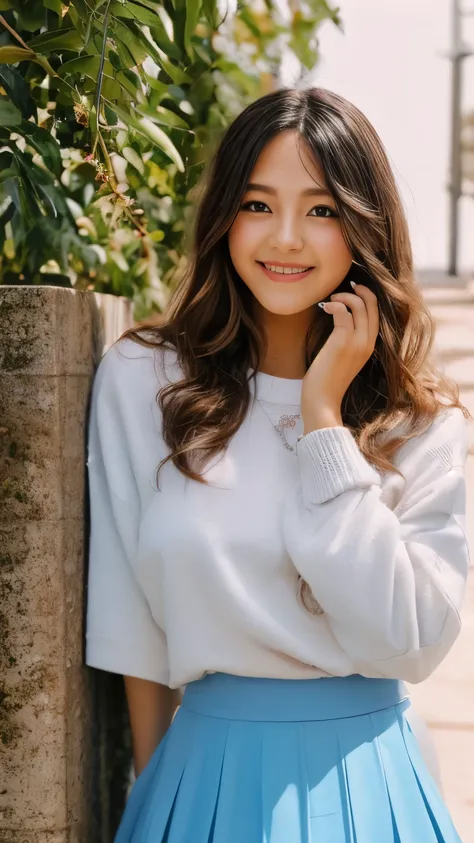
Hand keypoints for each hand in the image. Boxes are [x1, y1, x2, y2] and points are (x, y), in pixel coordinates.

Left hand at [301, 283, 379, 432]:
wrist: (322, 400)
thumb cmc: (327, 381)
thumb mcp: (342, 358)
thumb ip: (346, 341)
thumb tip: (339, 319)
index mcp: (369, 347)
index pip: (376, 314)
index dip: (368, 297)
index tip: (355, 289)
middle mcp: (367, 343)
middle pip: (372, 305)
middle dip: (360, 290)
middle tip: (345, 286)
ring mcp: (357, 342)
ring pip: (358, 305)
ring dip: (343, 296)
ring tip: (331, 300)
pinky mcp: (343, 341)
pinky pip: (343, 311)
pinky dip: (334, 304)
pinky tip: (324, 307)